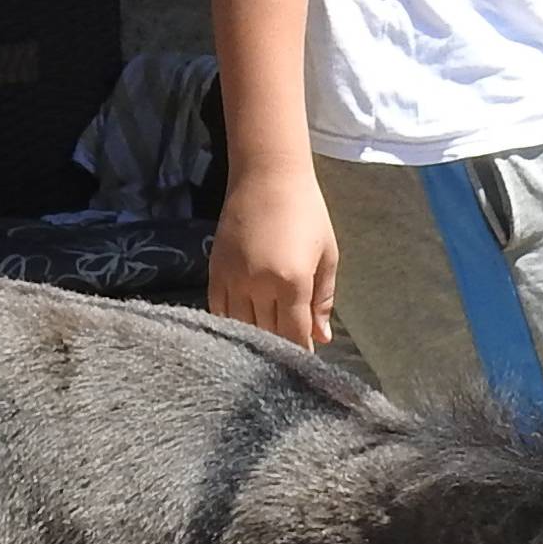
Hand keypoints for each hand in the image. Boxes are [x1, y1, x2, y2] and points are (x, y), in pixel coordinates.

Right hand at [206, 168, 337, 347]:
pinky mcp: (215, 271)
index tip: (307, 366)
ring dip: (257, 339)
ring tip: (267, 348)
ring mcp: (233, 279)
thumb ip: (323, 299)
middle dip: (281, 349)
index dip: (301, 353)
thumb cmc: (307, 214)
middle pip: (269, 334)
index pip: (294, 334)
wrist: (267, 177)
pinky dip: (232, 324)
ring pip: (243, 326)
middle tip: (288, 360)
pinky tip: (243, 329)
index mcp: (292, 282)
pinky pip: (219, 311)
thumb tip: (322, 338)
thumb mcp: (326, 256)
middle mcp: (259, 285)